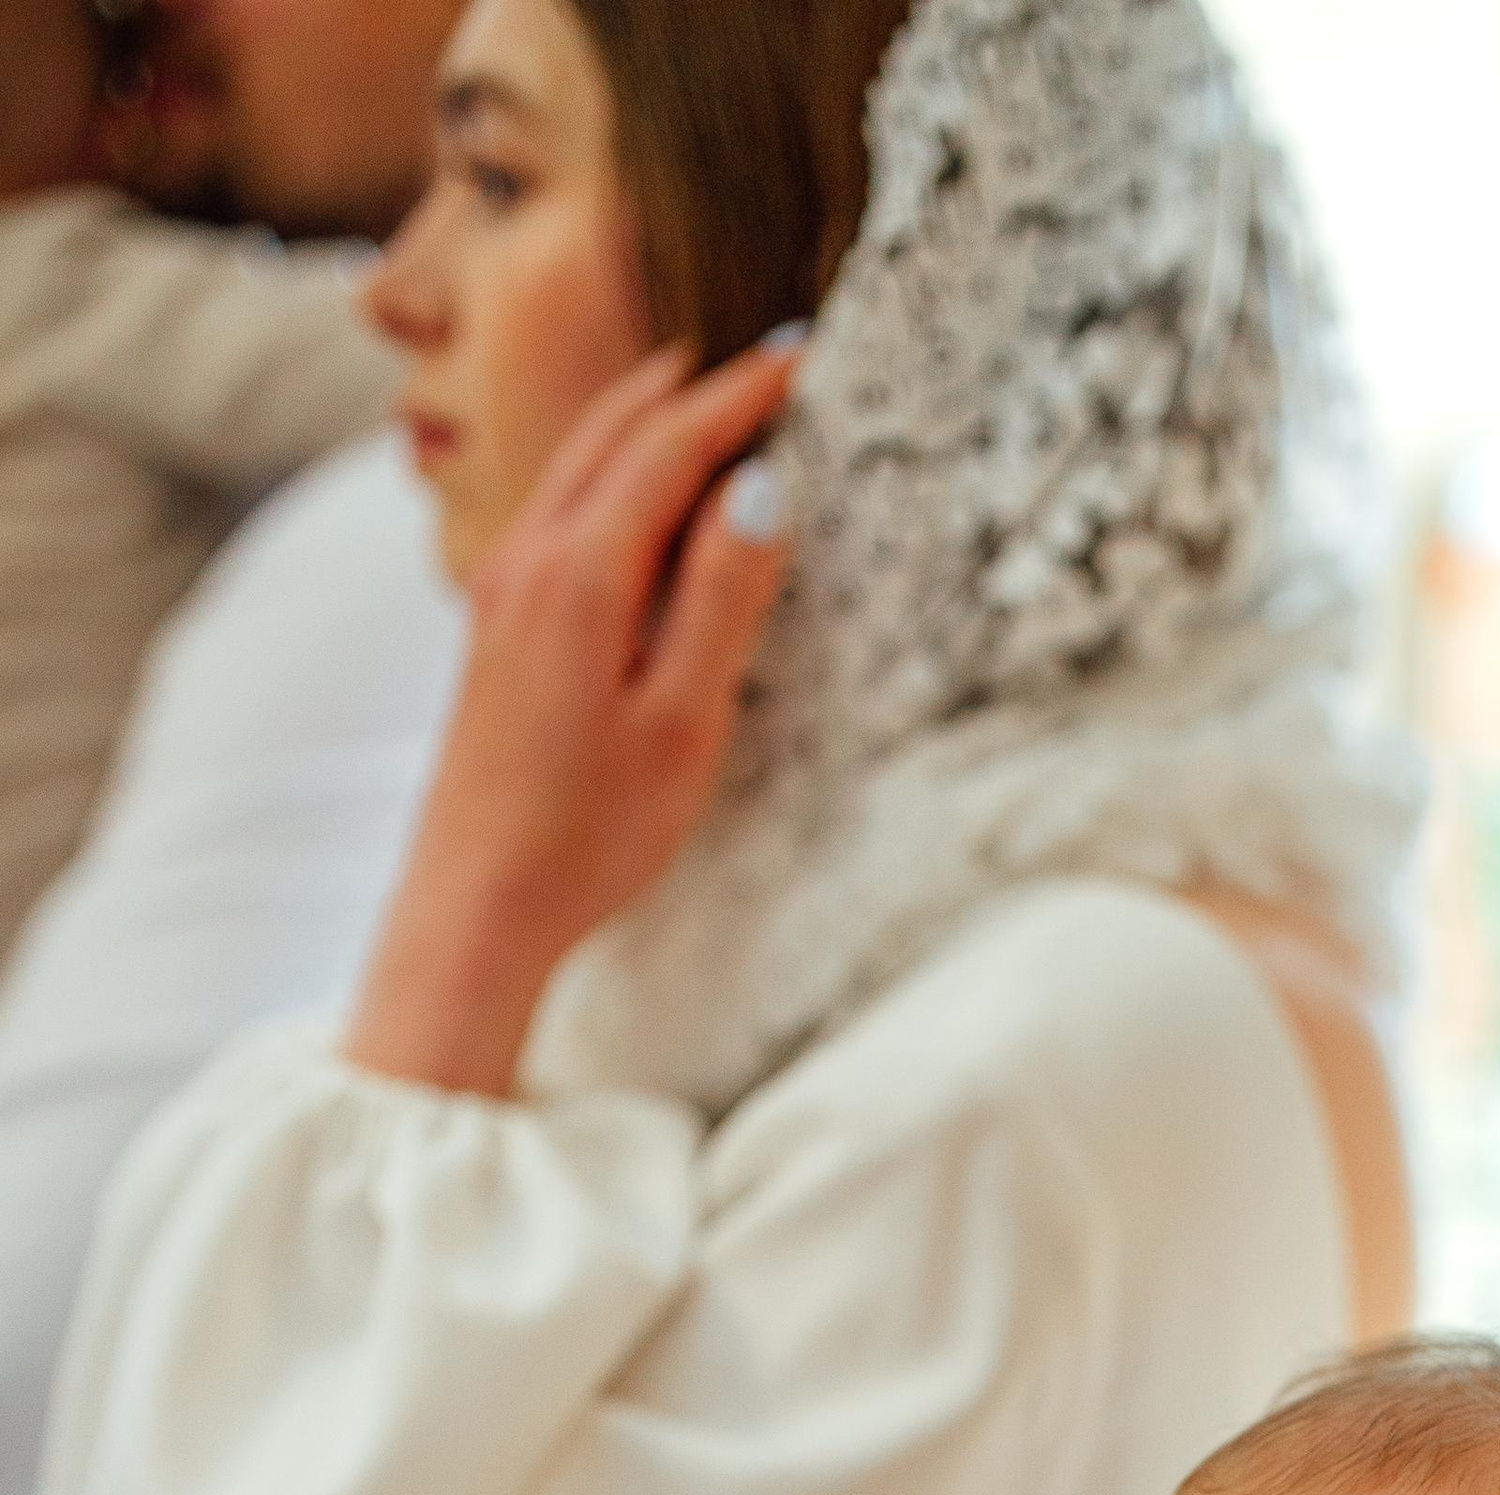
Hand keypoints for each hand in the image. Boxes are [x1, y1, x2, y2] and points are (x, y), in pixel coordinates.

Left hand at [346, 339, 801, 1097]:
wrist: (473, 906)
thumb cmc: (585, 835)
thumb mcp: (681, 724)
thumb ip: (722, 600)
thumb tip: (763, 490)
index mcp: (581, 574)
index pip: (672, 445)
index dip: (741, 396)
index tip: (800, 358)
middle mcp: (528, 560)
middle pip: (616, 432)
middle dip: (694, 389)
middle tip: (765, 365)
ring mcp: (501, 589)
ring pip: (577, 462)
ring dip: (646, 420)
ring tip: (705, 400)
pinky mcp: (494, 625)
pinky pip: (557, 508)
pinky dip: (611, 470)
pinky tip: (639, 495)